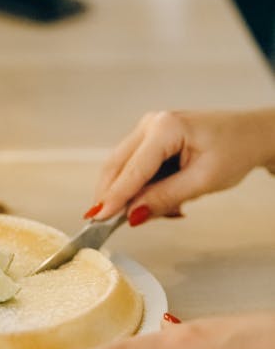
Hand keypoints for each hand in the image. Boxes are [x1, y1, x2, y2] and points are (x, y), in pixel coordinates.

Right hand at [86, 109, 274, 222]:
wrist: (250, 136)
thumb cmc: (235, 150)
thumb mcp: (202, 181)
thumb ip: (165, 197)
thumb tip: (133, 215)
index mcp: (165, 128)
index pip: (132, 169)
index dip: (114, 197)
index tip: (98, 218)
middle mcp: (151, 124)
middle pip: (117, 166)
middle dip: (113, 197)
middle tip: (107, 224)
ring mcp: (148, 130)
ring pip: (122, 169)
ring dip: (129, 195)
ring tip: (154, 212)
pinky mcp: (149, 140)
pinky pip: (133, 169)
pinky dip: (139, 190)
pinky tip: (158, 201)